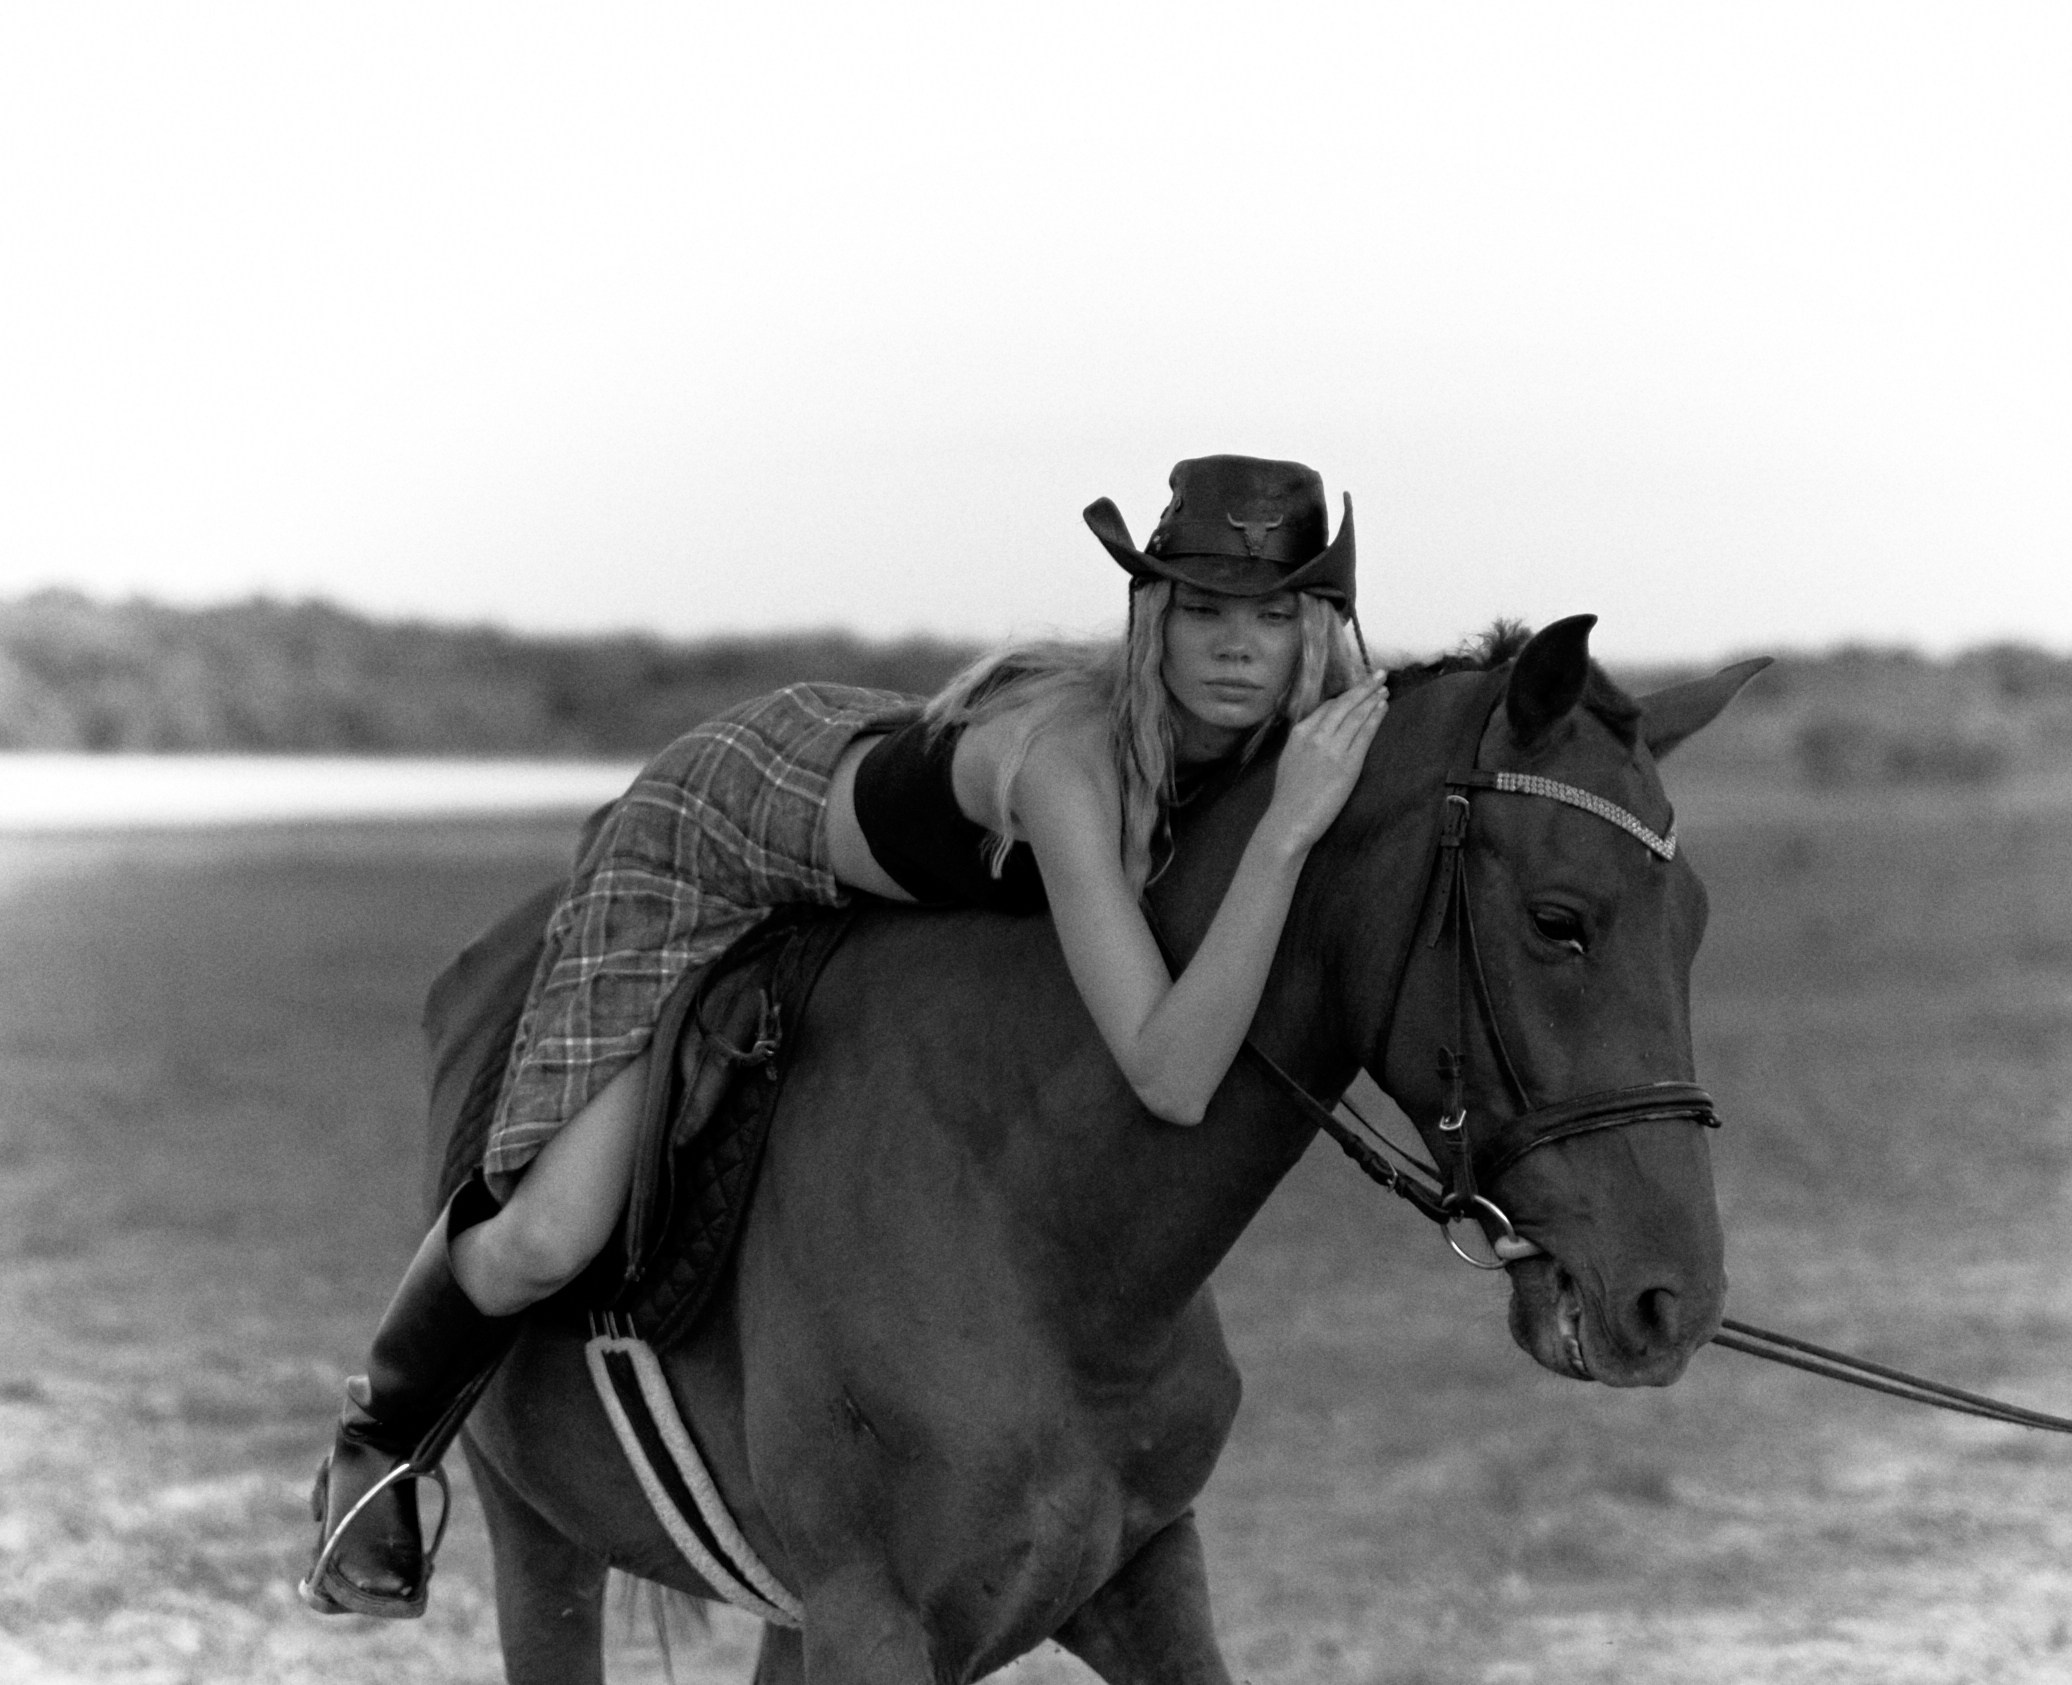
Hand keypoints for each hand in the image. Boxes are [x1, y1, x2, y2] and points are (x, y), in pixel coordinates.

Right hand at [1265, 671, 1389, 850]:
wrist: (1290, 819)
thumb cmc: (1289, 796)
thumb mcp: (1290, 760)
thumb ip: (1305, 743)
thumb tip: (1318, 732)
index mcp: (1300, 733)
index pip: (1326, 707)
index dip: (1345, 697)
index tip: (1357, 691)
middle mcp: (1316, 735)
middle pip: (1344, 704)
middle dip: (1363, 687)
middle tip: (1379, 675)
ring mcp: (1333, 747)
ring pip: (1357, 715)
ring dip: (1372, 699)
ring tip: (1384, 689)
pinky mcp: (1348, 762)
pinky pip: (1365, 733)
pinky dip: (1375, 718)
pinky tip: (1382, 708)